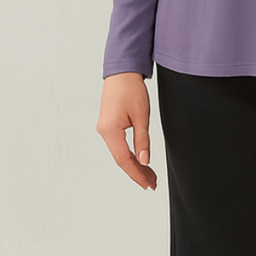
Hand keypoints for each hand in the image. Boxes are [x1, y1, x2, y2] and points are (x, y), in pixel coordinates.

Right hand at [96, 72, 156, 190]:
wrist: (122, 71)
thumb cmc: (131, 88)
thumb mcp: (141, 116)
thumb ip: (142, 140)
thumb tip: (145, 161)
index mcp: (110, 131)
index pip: (124, 160)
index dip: (136, 174)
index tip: (147, 184)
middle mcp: (104, 132)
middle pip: (121, 159)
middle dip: (137, 172)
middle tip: (151, 183)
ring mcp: (104, 128)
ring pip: (119, 153)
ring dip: (134, 164)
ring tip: (149, 174)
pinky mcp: (108, 125)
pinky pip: (118, 145)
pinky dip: (129, 154)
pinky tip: (138, 160)